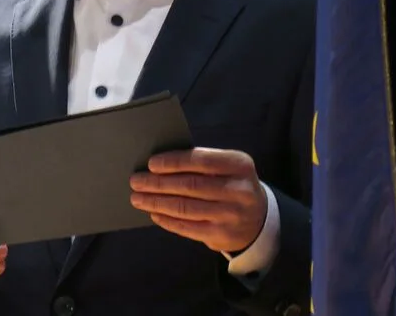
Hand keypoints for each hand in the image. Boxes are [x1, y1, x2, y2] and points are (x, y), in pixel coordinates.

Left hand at [129, 147, 267, 253]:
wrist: (259, 219)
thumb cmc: (232, 185)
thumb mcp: (228, 167)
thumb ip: (202, 163)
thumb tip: (158, 165)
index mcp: (239, 165)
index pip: (200, 160)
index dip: (173, 162)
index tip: (151, 164)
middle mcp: (238, 190)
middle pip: (189, 185)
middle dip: (158, 183)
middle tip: (136, 181)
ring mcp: (230, 215)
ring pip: (185, 208)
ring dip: (156, 202)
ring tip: (138, 198)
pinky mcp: (221, 235)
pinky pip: (187, 227)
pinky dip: (166, 220)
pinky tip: (154, 213)